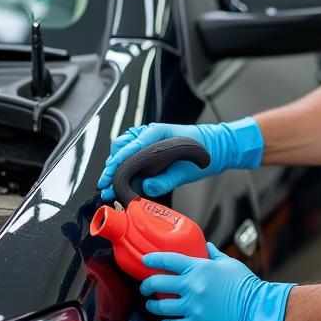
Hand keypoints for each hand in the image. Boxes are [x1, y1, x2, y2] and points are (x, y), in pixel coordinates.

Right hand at [97, 118, 263, 201]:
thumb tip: (147, 187)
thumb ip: (167, 179)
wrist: (214, 146)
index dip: (117, 163)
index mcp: (158, 133)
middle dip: (111, 167)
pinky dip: (123, 165)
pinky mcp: (148, 146)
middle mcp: (149, 133)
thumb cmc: (203, 153)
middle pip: (121, 147)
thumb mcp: (187, 170)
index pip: (131, 146)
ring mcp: (147, 138)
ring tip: (110, 186)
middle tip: (105, 187)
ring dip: (115, 166)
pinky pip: (130, 153)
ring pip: (122, 149)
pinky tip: (120, 179)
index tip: (108, 176)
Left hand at [140, 243, 293, 320]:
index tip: (145, 260)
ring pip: (161, 307)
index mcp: (199, 268)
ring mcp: (192, 307)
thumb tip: (207, 247)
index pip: (168, 260)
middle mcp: (191, 287)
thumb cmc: (246, 286)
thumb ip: (215, 255)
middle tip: (145, 287)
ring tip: (152, 305)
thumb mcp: (230, 264)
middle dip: (147, 285)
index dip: (152, 259)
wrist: (257, 310)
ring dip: (153, 305)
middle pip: (157, 283)